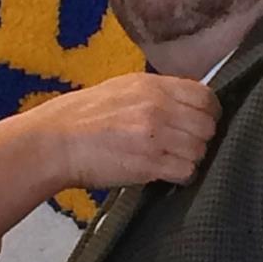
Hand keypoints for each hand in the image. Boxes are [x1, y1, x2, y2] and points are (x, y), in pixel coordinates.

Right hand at [28, 72, 218, 189]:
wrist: (54, 142)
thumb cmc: (81, 117)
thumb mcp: (120, 89)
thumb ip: (155, 94)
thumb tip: (185, 105)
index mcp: (152, 85)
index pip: (205, 96)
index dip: (208, 113)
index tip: (197, 123)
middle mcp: (158, 107)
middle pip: (207, 125)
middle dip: (200, 138)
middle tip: (183, 146)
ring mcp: (155, 136)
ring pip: (200, 150)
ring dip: (190, 159)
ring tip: (169, 161)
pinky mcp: (149, 164)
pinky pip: (186, 171)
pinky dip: (180, 176)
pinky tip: (165, 174)